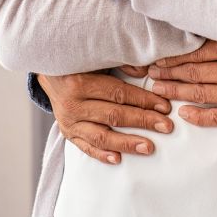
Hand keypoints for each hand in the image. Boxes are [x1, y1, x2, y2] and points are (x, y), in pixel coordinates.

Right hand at [38, 71, 174, 164]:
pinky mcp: (67, 133)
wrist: (50, 73)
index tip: (164, 106)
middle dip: (143, 121)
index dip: (143, 100)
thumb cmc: (79, 62)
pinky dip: (102, 154)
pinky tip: (118, 159)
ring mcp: (69, 122)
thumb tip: (148, 70)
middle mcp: (74, 104)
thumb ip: (121, 63)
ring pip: (101, 136)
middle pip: (113, 115)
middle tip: (166, 126)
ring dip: (127, 142)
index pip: (119, 93)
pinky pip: (86, 147)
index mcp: (82, 81)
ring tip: (148, 147)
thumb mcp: (97, 58)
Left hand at [147, 41, 216, 127]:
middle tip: (148, 74)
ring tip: (158, 90)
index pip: (198, 52)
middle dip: (169, 73)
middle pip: (195, 71)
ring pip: (202, 92)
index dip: (175, 56)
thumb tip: (207, 30)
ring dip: (177, 91)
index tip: (157, 58)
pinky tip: (184, 113)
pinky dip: (199, 115)